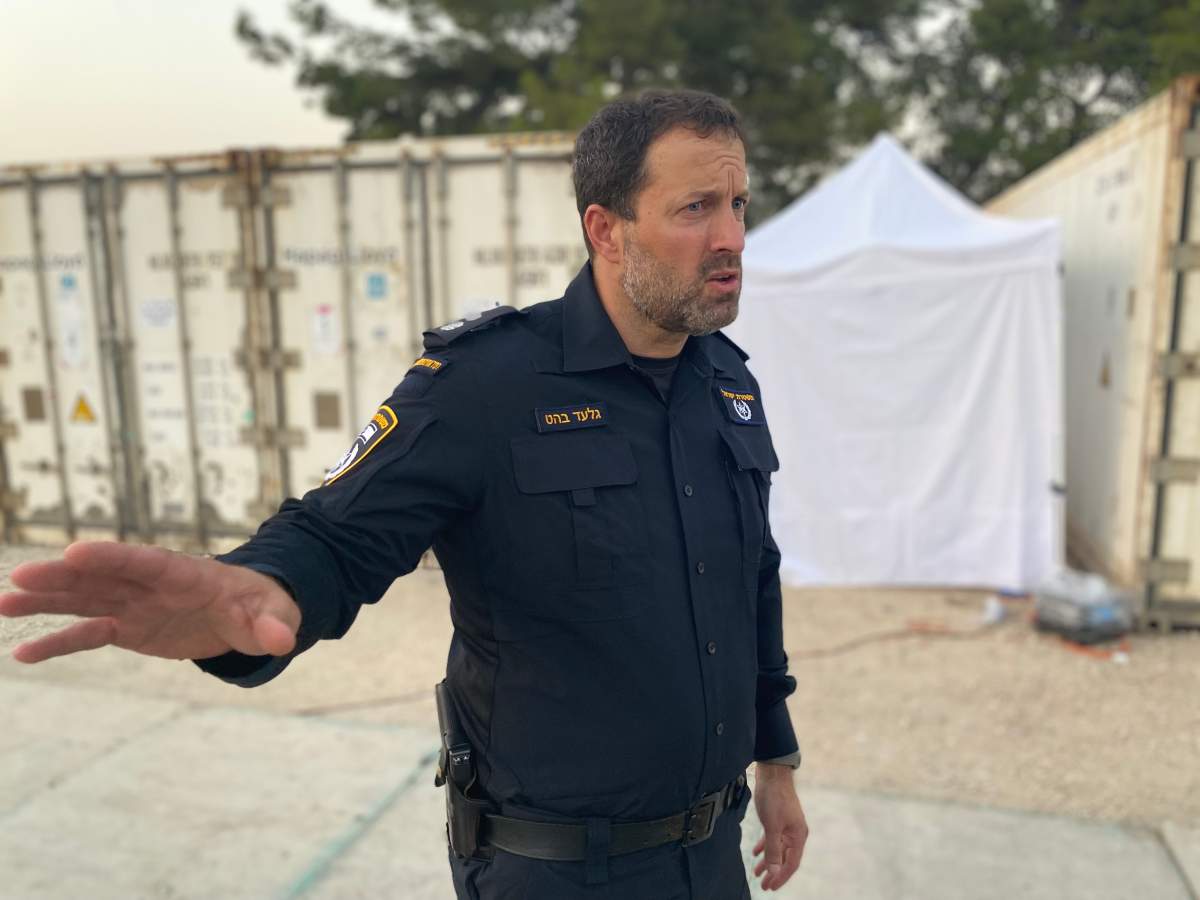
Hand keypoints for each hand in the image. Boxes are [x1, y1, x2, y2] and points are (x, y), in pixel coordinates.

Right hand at [0, 541, 300, 663]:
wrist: (250, 614)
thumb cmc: (263, 606)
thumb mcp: (276, 615)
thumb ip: (275, 625)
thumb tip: (284, 641)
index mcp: (187, 573)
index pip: (146, 562)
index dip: (112, 558)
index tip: (75, 553)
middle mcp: (152, 584)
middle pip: (103, 577)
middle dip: (63, 576)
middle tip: (20, 576)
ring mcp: (136, 604)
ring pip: (85, 599)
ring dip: (46, 602)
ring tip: (4, 603)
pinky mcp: (128, 627)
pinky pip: (88, 634)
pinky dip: (58, 642)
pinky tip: (24, 653)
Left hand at [751, 762, 807, 890]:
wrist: (772, 774)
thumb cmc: (774, 798)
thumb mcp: (772, 826)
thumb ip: (773, 850)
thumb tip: (774, 871)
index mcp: (798, 836)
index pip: (791, 863)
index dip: (781, 876)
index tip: (770, 887)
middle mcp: (795, 833)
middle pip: (785, 858)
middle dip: (773, 872)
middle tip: (763, 885)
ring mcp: (787, 826)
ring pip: (778, 849)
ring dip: (768, 861)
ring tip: (757, 872)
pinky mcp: (779, 819)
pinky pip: (773, 838)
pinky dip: (765, 846)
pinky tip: (755, 852)